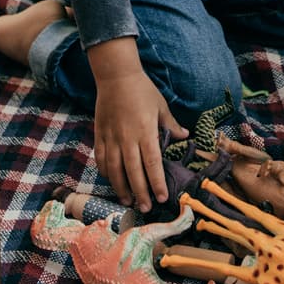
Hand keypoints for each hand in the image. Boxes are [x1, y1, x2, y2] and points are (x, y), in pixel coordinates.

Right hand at [93, 70, 185, 211]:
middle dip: (140, 192)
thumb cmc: (142, 89)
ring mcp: (111, 137)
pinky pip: (101, 158)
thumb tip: (184, 137)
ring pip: (114, 169)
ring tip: (128, 201)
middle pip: (133, 172)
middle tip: (146, 207)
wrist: (115, 75)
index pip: (152, 163)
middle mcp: (127, 138)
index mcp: (145, 131)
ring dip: (121, 187)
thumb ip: (171, 125)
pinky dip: (105, 172)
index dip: (157, 183)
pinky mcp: (99, 134)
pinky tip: (111, 181)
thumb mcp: (161, 106)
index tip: (162, 197)